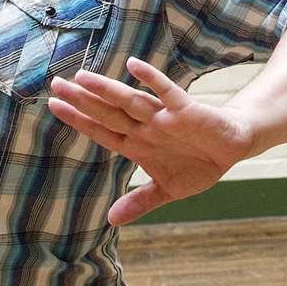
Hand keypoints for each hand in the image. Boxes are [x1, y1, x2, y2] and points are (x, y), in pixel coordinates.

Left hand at [48, 58, 256, 226]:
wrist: (232, 147)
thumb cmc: (197, 163)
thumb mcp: (166, 190)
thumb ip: (139, 201)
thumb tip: (111, 220)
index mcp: (137, 145)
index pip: (101, 131)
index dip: (78, 120)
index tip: (54, 106)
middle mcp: (145, 128)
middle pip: (108, 113)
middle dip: (82, 100)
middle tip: (55, 84)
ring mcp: (163, 118)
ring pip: (130, 102)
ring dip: (107, 90)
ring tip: (82, 77)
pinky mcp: (186, 110)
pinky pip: (166, 92)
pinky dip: (151, 79)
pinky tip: (133, 65)